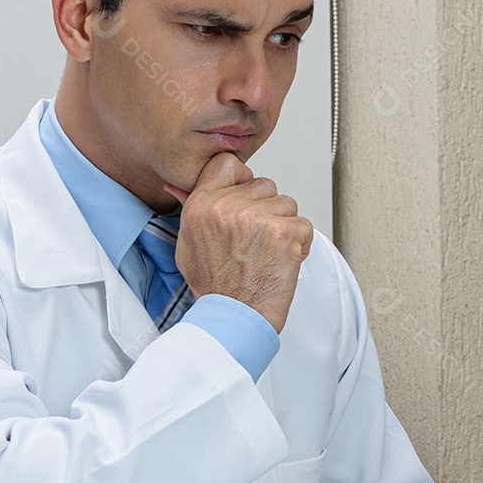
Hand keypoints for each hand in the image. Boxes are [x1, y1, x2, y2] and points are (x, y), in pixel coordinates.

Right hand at [164, 153, 313, 332]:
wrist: (235, 318)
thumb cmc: (215, 287)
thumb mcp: (187, 244)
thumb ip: (190, 210)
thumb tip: (178, 186)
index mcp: (201, 206)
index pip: (227, 164)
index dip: (242, 178)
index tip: (244, 196)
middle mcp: (227, 207)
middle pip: (264, 185)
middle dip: (266, 210)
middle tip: (255, 241)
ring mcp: (257, 218)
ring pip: (287, 203)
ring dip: (284, 226)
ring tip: (267, 253)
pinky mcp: (284, 232)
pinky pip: (303, 225)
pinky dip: (300, 244)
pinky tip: (281, 261)